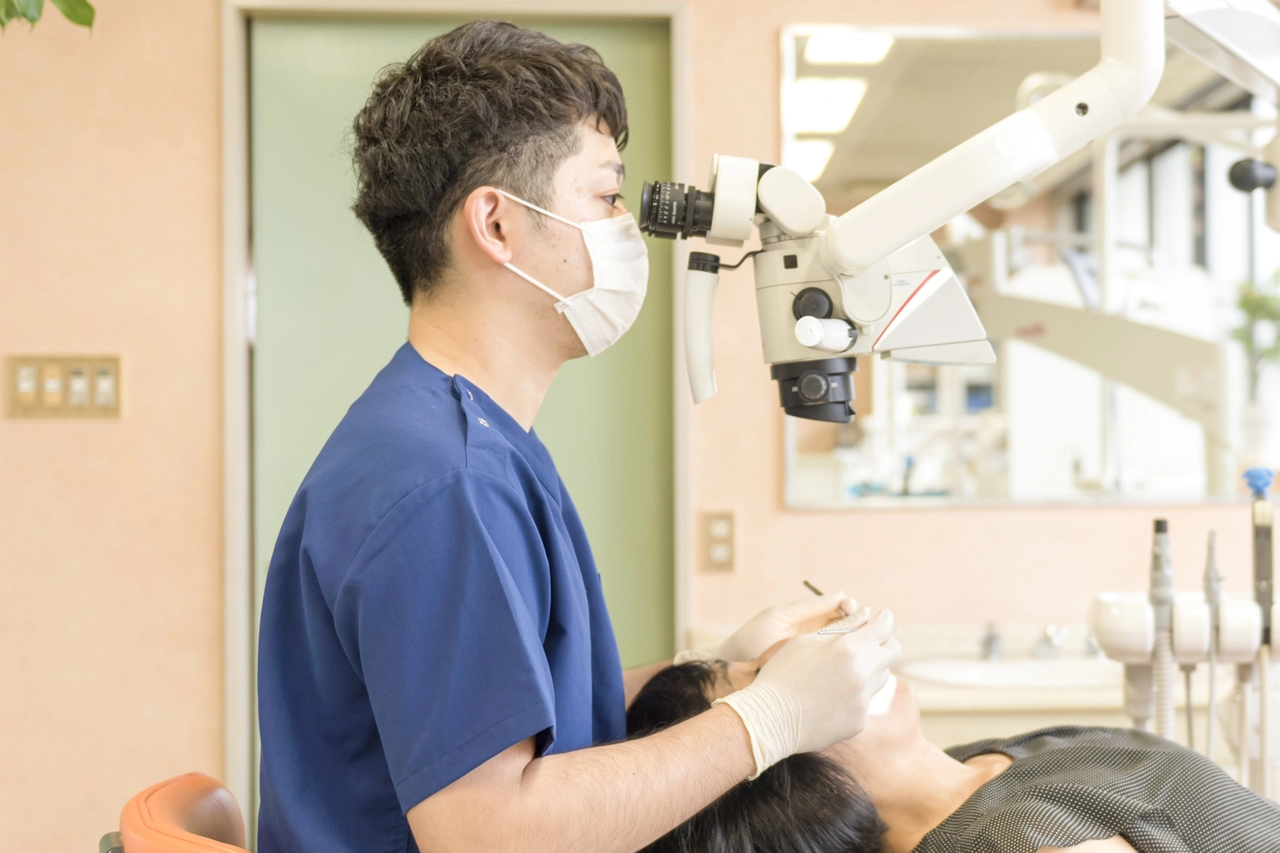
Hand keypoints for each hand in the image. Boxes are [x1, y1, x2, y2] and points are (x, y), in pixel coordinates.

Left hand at [677, 593, 854, 664]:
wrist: (729, 672)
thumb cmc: (749, 641)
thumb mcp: (779, 619)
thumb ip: (808, 608)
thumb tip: (842, 594)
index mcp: (806, 620)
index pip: (838, 610)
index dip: (850, 608)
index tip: (855, 609)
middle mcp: (813, 637)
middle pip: (846, 629)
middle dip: (858, 626)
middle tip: (864, 627)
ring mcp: (814, 658)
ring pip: (843, 649)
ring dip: (855, 646)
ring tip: (862, 645)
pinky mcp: (812, 676)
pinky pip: (834, 669)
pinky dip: (846, 666)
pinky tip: (853, 667)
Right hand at [713, 608, 899, 777]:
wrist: (770, 718)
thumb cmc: (782, 673)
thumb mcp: (806, 641)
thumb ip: (841, 627)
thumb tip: (866, 614)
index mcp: (847, 649)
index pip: (883, 627)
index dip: (886, 618)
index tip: (884, 616)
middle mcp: (861, 674)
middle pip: (893, 651)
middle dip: (886, 641)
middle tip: (874, 639)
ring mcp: (862, 700)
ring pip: (881, 675)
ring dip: (871, 667)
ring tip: (845, 668)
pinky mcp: (859, 720)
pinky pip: (866, 699)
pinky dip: (855, 692)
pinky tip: (833, 694)